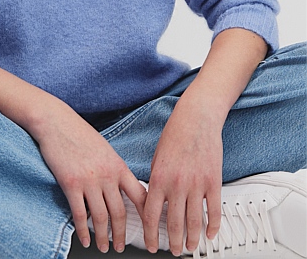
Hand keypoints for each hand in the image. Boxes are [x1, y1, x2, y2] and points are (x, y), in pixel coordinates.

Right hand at [37, 104, 146, 252]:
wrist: (56, 122)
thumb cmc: (78, 133)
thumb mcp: (104, 149)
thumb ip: (113, 168)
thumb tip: (120, 188)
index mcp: (118, 165)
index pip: (139, 195)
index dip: (147, 215)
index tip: (149, 228)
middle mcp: (107, 174)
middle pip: (120, 212)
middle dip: (122, 234)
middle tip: (121, 246)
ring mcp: (89, 180)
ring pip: (101, 217)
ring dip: (104, 236)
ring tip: (104, 247)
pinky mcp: (71, 183)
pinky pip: (80, 214)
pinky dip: (83, 231)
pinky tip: (85, 239)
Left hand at [142, 99, 222, 254]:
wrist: (196, 118)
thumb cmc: (175, 134)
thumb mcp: (157, 157)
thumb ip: (156, 181)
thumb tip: (154, 201)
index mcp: (159, 178)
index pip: (151, 215)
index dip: (150, 235)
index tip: (152, 245)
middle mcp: (177, 184)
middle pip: (173, 223)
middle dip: (172, 242)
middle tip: (172, 250)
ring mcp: (196, 184)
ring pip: (193, 221)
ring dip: (191, 239)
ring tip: (189, 247)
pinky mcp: (213, 182)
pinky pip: (214, 211)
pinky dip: (212, 226)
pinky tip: (210, 234)